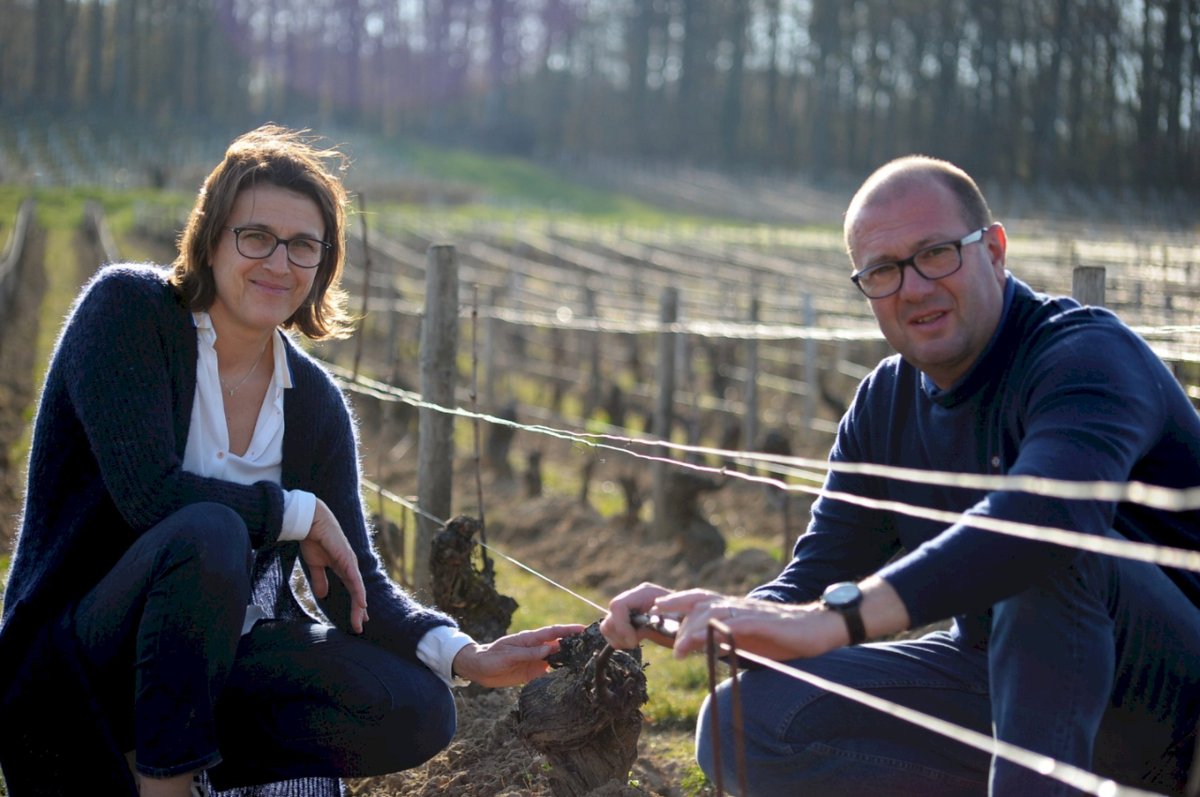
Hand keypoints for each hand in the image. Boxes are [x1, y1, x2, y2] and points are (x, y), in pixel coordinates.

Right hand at [300, 499, 368, 633]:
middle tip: (360, 627)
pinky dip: (359, 592)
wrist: (310, 522)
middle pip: (357, 593)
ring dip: (360, 606)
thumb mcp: (316, 565)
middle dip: (358, 611)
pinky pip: (354, 579)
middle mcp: (350, 566)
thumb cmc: (313, 539)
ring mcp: (350, 562)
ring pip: (357, 589)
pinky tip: (362, 604)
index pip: (353, 590)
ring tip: (362, 620)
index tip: (358, 619)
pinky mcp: (347, 559)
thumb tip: (323, 595)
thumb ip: (320, 579)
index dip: (356, 605)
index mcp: (343, 567)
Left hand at [451, 624, 586, 687]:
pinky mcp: (533, 673)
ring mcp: (536, 661)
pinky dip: (560, 674)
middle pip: (560, 644)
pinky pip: (550, 673)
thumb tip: (549, 649)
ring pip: (558, 659)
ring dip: (571, 659)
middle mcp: (537, 648)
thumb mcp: (508, 654)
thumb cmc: (491, 657)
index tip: (584, 629)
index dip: (569, 630)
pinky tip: (571, 678)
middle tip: (594, 645)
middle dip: (576, 643)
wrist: (478, 669)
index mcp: (531, 639)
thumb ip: (528, 653)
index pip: (553, 632)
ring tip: (588, 662)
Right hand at [599, 582, 719, 648]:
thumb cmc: (690, 621)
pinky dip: (619, 641)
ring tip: (635, 642)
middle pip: (609, 617)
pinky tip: (634, 642)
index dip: (621, 625)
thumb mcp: (680, 620)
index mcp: (645, 593)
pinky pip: (611, 632)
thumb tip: (649, 623)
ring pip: (607, 625)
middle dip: (620, 634)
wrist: (692, 625)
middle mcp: (633, 598)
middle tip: (636, 642)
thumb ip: (662, 620)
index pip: (618, 605)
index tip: (635, 640)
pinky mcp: (627, 622)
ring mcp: (628, 610)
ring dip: (618, 638)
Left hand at [663, 595, 841, 659]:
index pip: (697, 599)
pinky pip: (733, 623)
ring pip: (710, 611)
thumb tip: (706, 648)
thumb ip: (727, 641)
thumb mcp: (748, 640)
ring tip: (679, 651)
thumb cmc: (782, 637)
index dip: (674, 601)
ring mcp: (747, 611)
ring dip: (691, 629)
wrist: (817, 629)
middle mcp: (735, 605)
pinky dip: (716, 631)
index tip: (653, 609)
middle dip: (674, 611)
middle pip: (697, 600)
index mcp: (731, 608)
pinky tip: (705, 641)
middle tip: (658, 631)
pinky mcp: (760, 621)